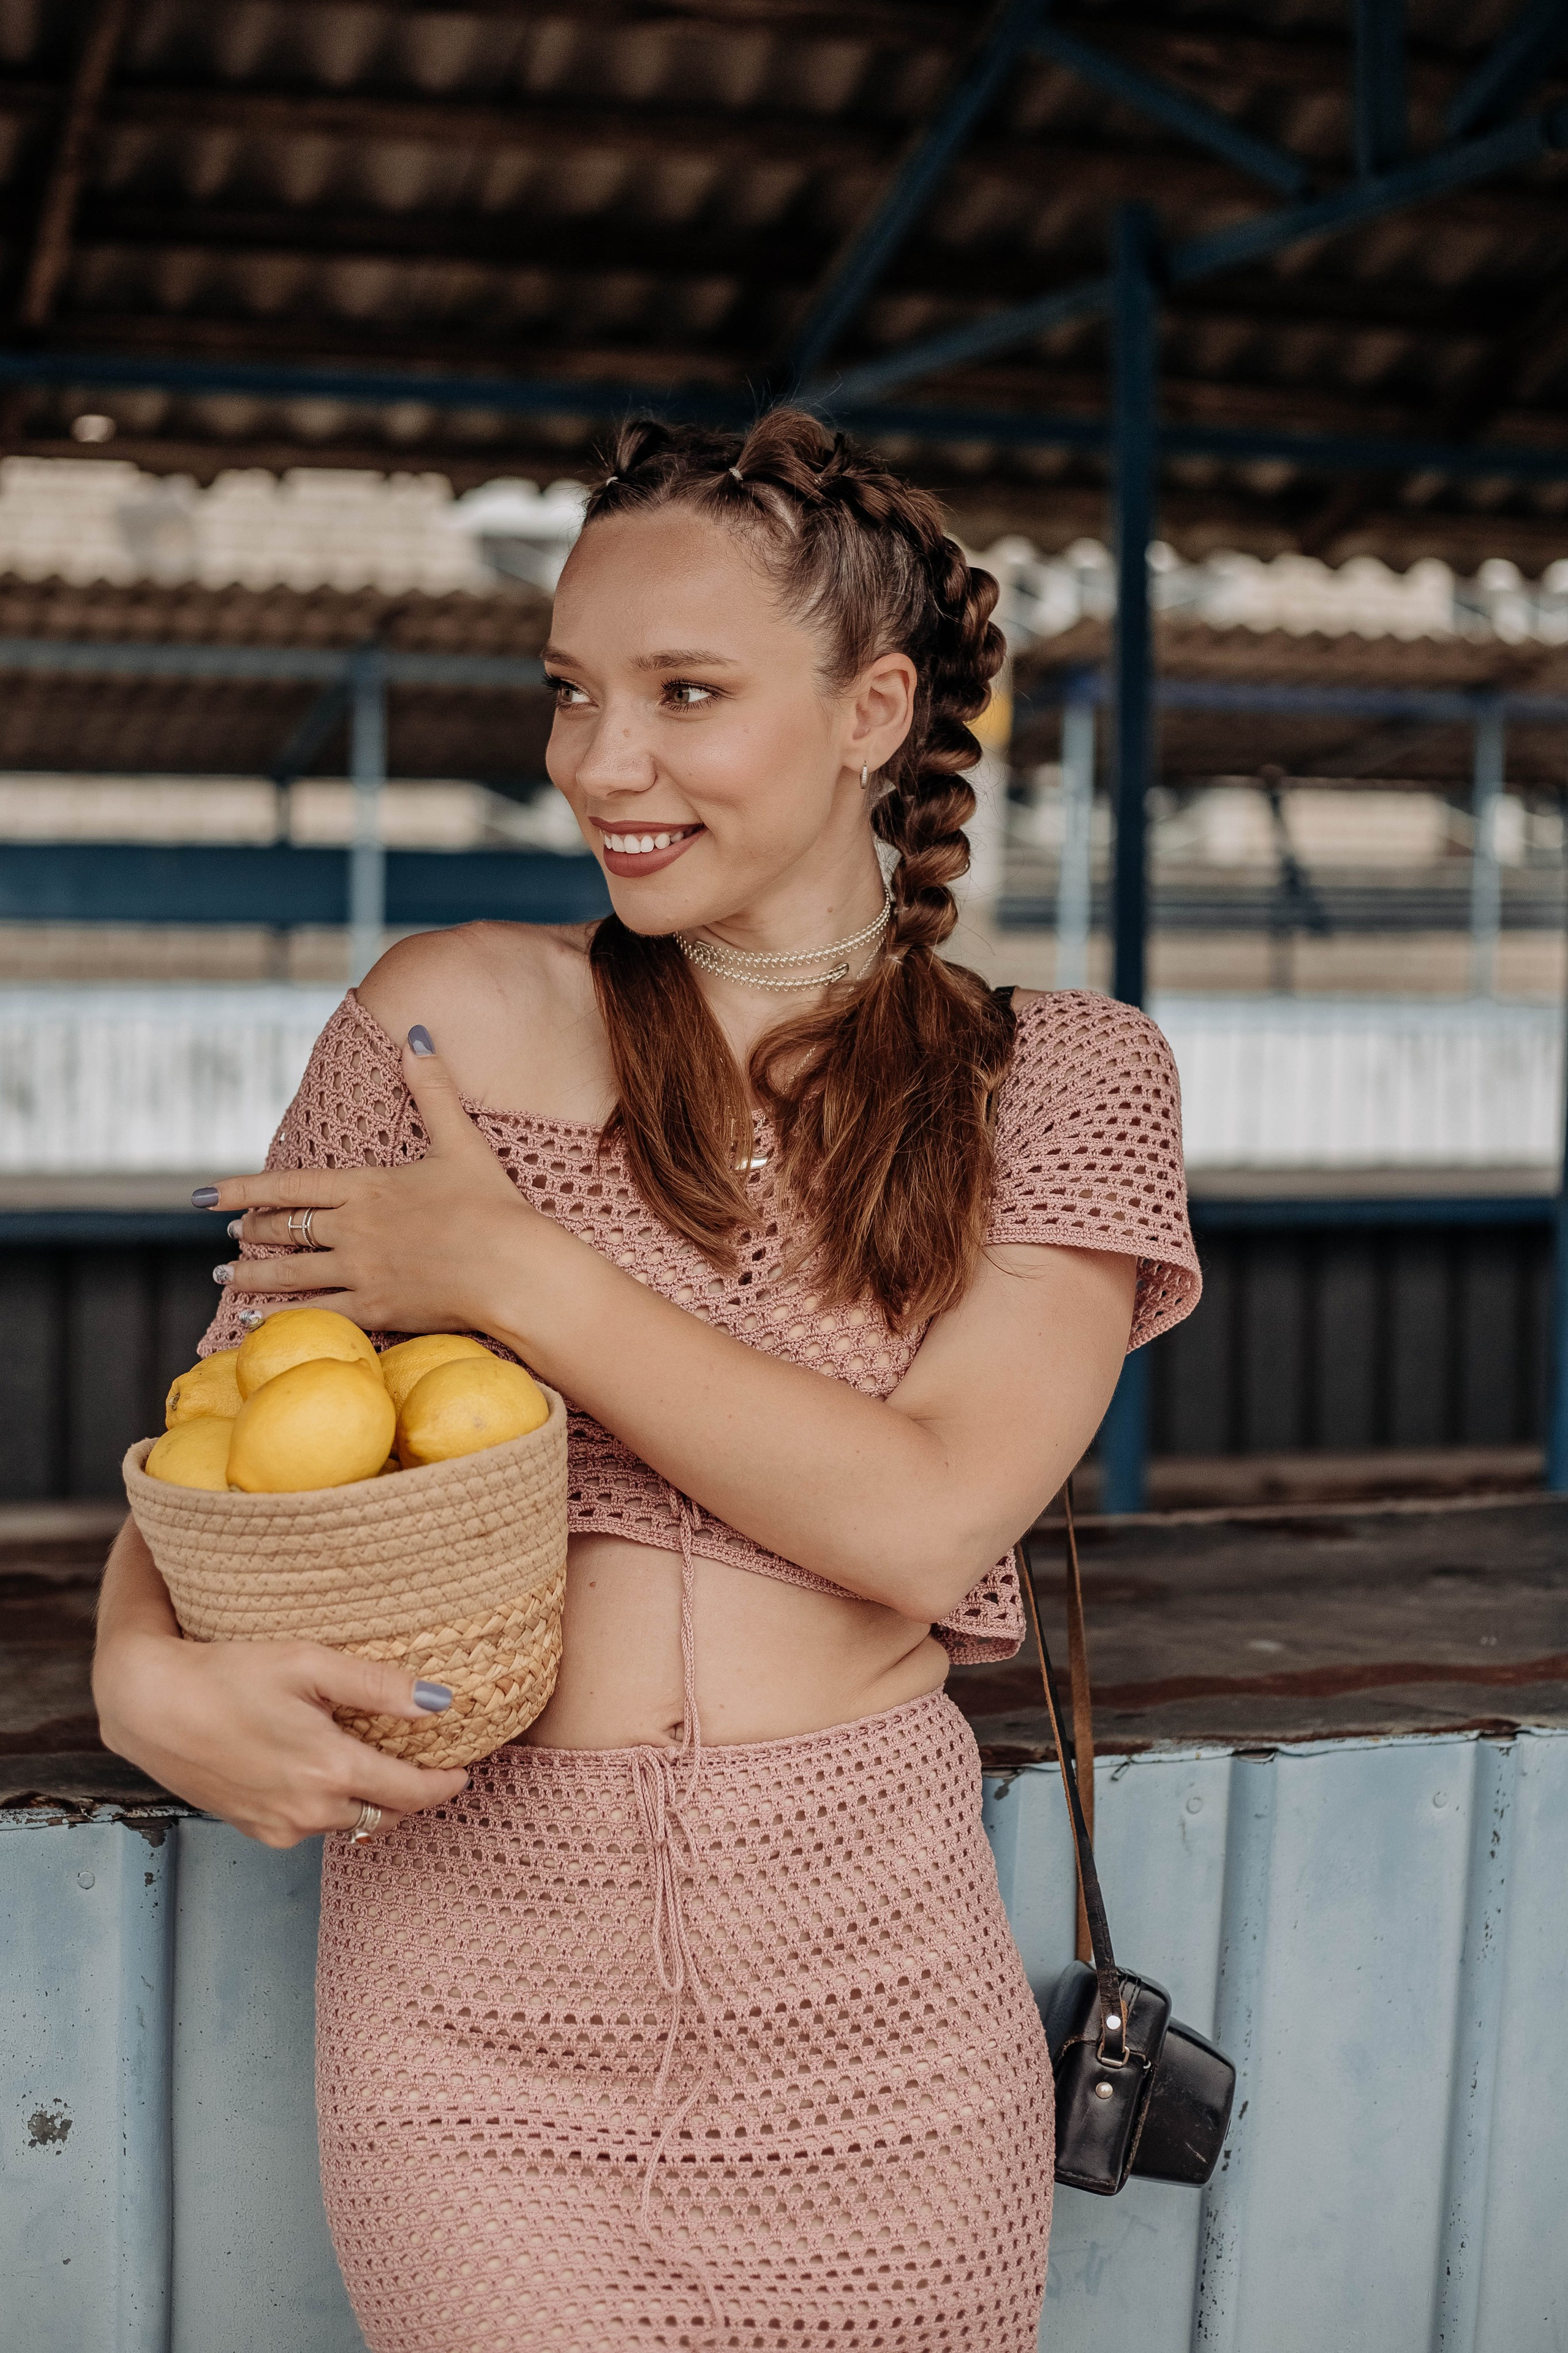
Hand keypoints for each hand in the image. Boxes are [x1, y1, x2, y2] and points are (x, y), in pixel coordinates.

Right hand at [93, 1626, 468, 1848]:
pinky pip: (307, 1825)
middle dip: (408, 1795)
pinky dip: (325, 1805)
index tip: (464, 1773)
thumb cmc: (229, 1673)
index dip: (444, 1785)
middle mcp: (309, 1810)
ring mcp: (278, 1826)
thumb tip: (440, 1703)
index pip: (411, 1793)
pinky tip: (317, 1772)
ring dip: (365, 1800)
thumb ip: (379, 1686)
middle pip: (382, 1812)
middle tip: (424, 1765)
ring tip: (372, 1763)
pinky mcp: (252, 1828)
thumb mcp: (309, 1663)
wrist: (150, 1705)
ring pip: (344, 1821)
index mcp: (331, 1770)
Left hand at [201, 1027, 534, 1336]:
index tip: (203, 1195)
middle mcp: (353, 1229)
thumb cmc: (492, 1204)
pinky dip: (281, 1317)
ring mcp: (361, 1271)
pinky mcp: (376, 1310)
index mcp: (367, 1187)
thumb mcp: (461, 1139)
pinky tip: (257, 1319)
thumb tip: (415, 1032)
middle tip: (230, 1233)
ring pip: (290, 1273)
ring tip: (226, 1276)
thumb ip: (433, 1087)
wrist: (513, 1269)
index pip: (289, 1186)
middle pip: (285, 1229)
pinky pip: (316, 1314)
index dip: (241, 1189)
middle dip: (252, 1229)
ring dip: (253, 1274)